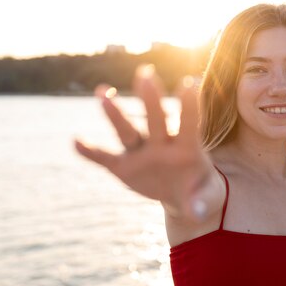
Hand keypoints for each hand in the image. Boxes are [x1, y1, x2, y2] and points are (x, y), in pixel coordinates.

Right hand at [74, 65, 217, 219]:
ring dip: (116, 115)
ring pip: (128, 132)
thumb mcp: (209, 198)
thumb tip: (197, 210)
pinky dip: (91, 152)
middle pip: (156, 120)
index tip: (190, 82)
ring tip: (102, 93)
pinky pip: (105, 159)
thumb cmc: (202, 192)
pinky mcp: (124, 167)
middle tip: (145, 75)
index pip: (190, 123)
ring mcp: (142, 153)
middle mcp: (162, 144)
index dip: (190, 105)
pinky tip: (77, 142)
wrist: (184, 197)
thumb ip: (204, 202)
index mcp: (188, 148)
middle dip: (151, 99)